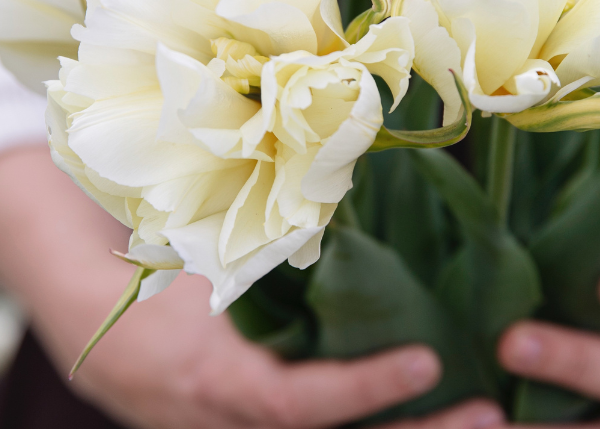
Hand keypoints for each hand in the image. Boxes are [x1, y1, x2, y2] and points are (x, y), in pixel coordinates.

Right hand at [71, 270, 505, 428]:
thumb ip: (255, 246)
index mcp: (220, 382)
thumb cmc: (155, 291)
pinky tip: (433, 414)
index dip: (365, 388)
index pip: (299, 403)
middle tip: (491, 414)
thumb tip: (327, 192)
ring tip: (481, 414)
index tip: (428, 362)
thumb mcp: (195, 266)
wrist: (108, 345)